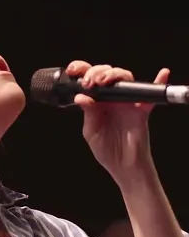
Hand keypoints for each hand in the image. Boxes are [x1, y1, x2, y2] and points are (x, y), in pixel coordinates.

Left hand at [65, 61, 169, 183]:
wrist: (123, 166)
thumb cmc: (107, 150)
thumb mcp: (91, 132)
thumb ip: (88, 114)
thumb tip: (82, 97)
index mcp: (96, 102)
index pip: (90, 80)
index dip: (83, 71)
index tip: (75, 71)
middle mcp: (111, 99)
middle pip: (106, 74)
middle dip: (96, 72)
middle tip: (90, 82)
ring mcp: (126, 103)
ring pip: (124, 79)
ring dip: (114, 75)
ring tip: (104, 81)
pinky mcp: (141, 110)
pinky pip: (150, 95)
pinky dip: (158, 83)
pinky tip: (162, 74)